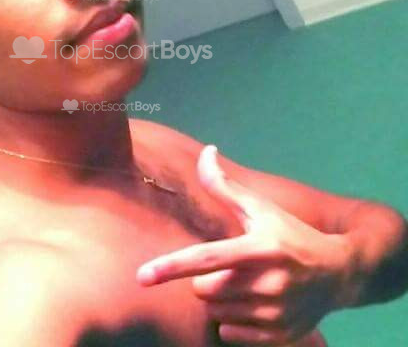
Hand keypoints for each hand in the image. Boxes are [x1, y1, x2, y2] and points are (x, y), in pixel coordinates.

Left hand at [136, 146, 350, 345]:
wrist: (339, 274)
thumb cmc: (291, 234)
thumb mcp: (261, 208)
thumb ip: (225, 186)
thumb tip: (206, 152)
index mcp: (258, 248)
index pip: (206, 258)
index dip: (171, 267)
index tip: (141, 277)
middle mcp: (266, 284)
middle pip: (202, 289)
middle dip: (205, 278)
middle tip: (228, 267)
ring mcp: (274, 314)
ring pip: (215, 312)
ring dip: (220, 299)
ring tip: (246, 284)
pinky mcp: (279, 336)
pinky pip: (230, 332)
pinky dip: (233, 319)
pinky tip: (254, 304)